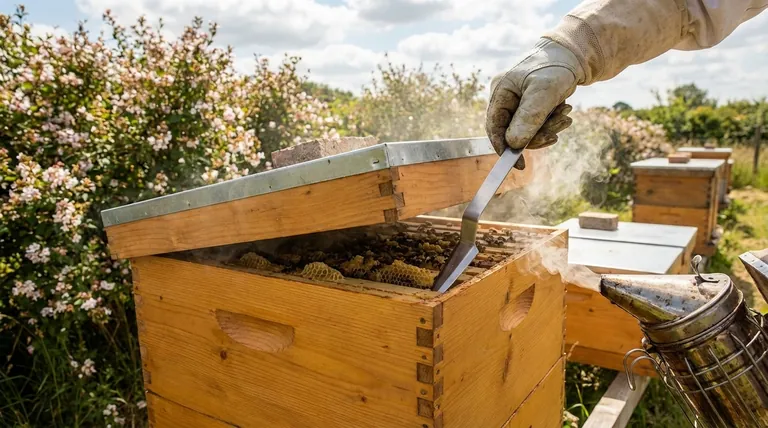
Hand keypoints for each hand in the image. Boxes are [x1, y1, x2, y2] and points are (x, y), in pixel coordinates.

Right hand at [485, 39, 583, 168]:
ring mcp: (517, 101)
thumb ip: (528, 117)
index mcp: (500, 90)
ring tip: (566, 117)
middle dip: (535, 136)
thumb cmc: (558, 67)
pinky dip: (550, 124)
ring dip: (547, 129)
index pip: (494, 127)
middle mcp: (505, 96)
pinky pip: (536, 124)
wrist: (577, 53)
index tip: (519, 166)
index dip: (504, 149)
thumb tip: (513, 144)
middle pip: (511, 131)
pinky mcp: (530, 105)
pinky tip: (564, 114)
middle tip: (556, 136)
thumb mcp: (544, 92)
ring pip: (526, 130)